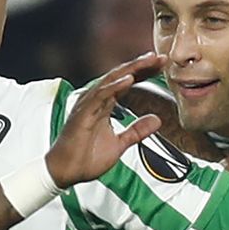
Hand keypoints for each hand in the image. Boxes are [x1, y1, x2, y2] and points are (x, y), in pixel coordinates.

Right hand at [45, 53, 165, 187]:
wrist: (66, 172)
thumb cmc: (85, 158)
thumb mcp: (119, 144)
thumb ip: (136, 131)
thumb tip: (156, 120)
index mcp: (104, 105)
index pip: (126, 82)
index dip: (144, 73)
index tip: (162, 66)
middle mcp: (96, 100)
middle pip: (121, 76)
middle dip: (141, 65)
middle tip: (161, 57)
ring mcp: (88, 105)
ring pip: (111, 80)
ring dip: (131, 69)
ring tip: (148, 61)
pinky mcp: (83, 114)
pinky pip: (100, 96)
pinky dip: (114, 86)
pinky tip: (129, 79)